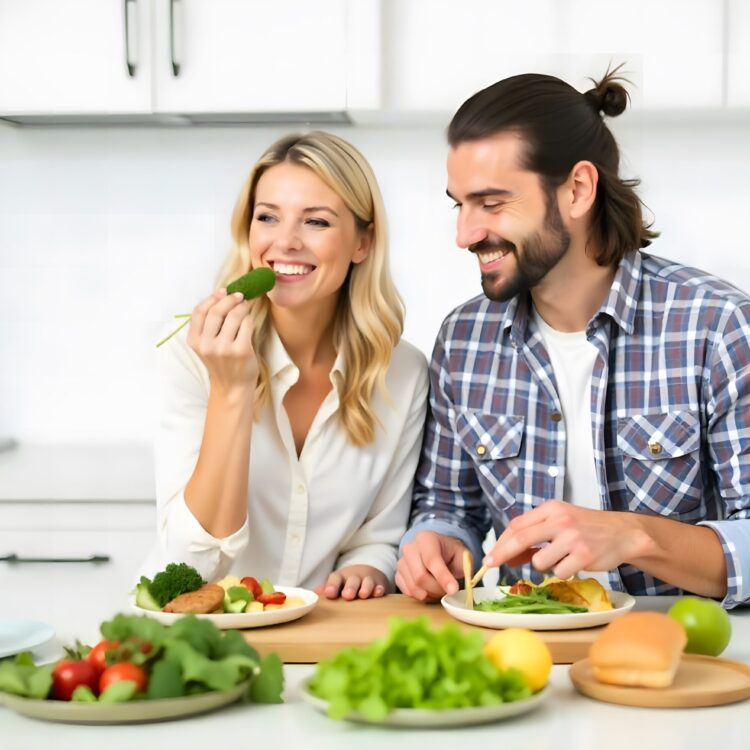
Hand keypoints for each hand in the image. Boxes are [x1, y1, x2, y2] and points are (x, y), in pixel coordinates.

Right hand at [187, 288, 257, 393]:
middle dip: (229, 299)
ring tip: (244, 306)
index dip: (212, 298)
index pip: (199, 311)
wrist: (232, 386)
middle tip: (239, 295)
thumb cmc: (221, 362)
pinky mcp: (241, 351)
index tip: (222, 291)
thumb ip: (209, 323)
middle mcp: (206, 345)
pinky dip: (248, 318)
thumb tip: (222, 294)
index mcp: (194, 341)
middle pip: (216, 311)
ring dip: (241, 307)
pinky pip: (246, 324)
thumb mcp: (206, 344)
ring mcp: (224, 348)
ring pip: (233, 316)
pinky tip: (248, 320)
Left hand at [314, 565, 388, 599]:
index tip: (329, 593)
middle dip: (350, 587)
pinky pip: (380, 586)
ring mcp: (367, 580)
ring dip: (365, 588)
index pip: (335, 578)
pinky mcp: (379, 584)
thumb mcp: (336, 584)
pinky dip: (379, 589)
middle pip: (352, 580)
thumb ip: (326, 589)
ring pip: (367, 582)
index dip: (332, 585)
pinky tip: (378, 593)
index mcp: (341, 578)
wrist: (366, 573)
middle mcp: (354, 577)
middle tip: (347, 596)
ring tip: (363, 595)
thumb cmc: (346, 583)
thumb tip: (313, 594)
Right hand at [395, 531, 466, 601]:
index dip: (442, 577)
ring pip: (413, 587)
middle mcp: (409, 548)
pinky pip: (407, 591)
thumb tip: (453, 587)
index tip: (453, 590)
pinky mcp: (398, 575)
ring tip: (440, 590)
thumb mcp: (462, 555)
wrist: (437, 550)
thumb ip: (462, 568)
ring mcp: (401, 562)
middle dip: (437, 589)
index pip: (431, 560)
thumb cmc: (450, 553)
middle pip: (420, 576)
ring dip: (430, 594)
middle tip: (449, 591)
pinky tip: (430, 591)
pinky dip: (421, 596)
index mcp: (425, 538)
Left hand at [483, 500, 640, 578]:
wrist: (622, 532)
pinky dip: (562, 572)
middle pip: (521, 538)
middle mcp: (560, 520)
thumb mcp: (559, 522)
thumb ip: (536, 535)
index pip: (517, 525)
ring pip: (539, 561)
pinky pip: (559, 572)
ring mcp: (572, 537)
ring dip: (543, 566)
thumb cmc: (587, 527)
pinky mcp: (584, 555)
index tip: (490, 556)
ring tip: (560, 559)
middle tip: (489, 564)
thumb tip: (509, 554)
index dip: (501, 542)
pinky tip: (574, 564)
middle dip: (502, 553)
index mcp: (551, 509)